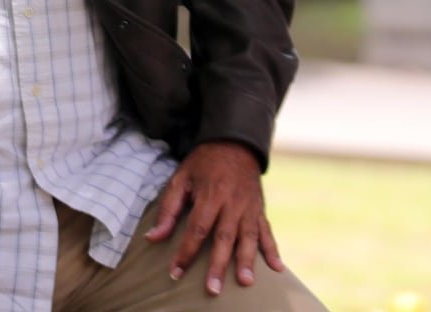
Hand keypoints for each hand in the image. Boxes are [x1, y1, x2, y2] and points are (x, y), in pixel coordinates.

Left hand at [144, 140, 284, 296]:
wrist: (234, 142)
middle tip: (213, 289)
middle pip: (224, 238)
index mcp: (210, 194)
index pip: (197, 229)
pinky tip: (277, 268)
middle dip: (218, 265)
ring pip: (248, 237)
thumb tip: (153, 238)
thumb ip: (168, 209)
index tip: (175, 273)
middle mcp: (231, 203)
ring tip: (246, 282)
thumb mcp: (180, 178)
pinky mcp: (259, 209)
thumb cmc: (203, 163)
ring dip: (247, 261)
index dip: (186, 252)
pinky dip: (273, 250)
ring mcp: (248, 207)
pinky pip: (267, 231)